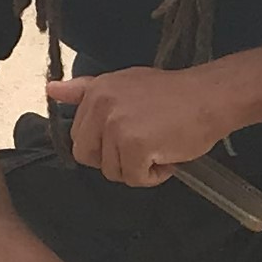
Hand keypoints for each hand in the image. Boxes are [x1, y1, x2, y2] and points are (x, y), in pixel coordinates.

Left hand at [47, 67, 228, 188]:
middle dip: (115, 159)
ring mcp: (116, 127)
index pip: (80, 137)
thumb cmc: (174, 94)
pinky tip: (168, 155)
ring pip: (113, 171)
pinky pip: (135, 179)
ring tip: (160, 145)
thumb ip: (85, 90)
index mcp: (96, 92)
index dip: (106, 144)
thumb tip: (50, 89)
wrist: (211, 97)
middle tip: (144, 144)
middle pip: (89, 157)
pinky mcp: (134, 146)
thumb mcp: (124, 83)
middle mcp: (101, 107)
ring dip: (138, 168)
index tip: (131, 132)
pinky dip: (154, 176)